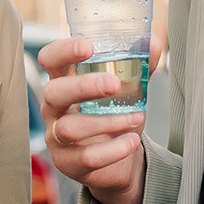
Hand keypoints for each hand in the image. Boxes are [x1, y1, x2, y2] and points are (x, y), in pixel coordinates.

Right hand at [38, 36, 146, 203]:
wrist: (120, 161)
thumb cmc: (115, 114)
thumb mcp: (128, 88)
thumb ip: (139, 65)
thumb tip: (153, 42)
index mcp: (64, 81)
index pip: (50, 59)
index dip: (62, 51)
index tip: (88, 46)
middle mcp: (54, 107)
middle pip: (53, 92)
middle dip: (82, 87)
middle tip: (114, 84)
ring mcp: (57, 137)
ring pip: (69, 127)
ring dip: (107, 121)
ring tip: (137, 117)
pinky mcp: (68, 162)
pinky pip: (86, 157)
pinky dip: (113, 149)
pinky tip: (132, 141)